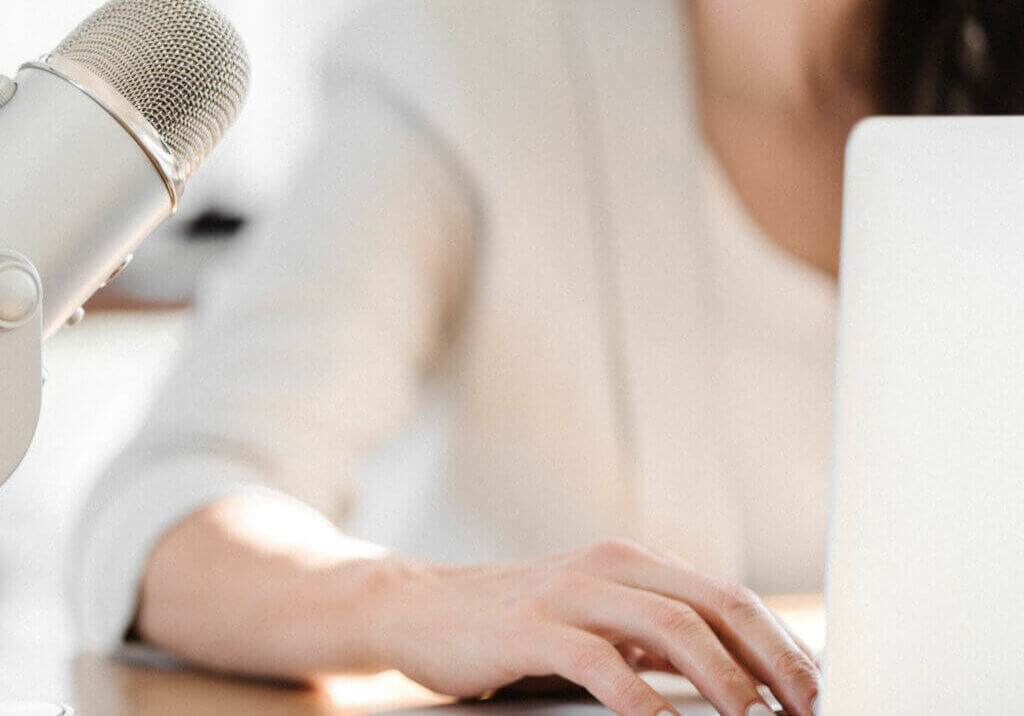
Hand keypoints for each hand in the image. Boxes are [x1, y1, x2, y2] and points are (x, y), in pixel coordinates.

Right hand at [363, 540, 819, 715]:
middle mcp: (610, 567)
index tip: (816, 685)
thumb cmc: (518, 620)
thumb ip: (653, 638)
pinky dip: (642, 699)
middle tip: (809, 705)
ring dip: (723, 676)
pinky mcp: (529, 627)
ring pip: (668, 625)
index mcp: (633, 563)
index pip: (726, 596)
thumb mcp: (595, 619)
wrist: (424, 606)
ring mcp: (569, 593)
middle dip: (772, 658)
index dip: (779, 641)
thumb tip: (731, 674)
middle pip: (713, 604)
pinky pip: (599, 662)